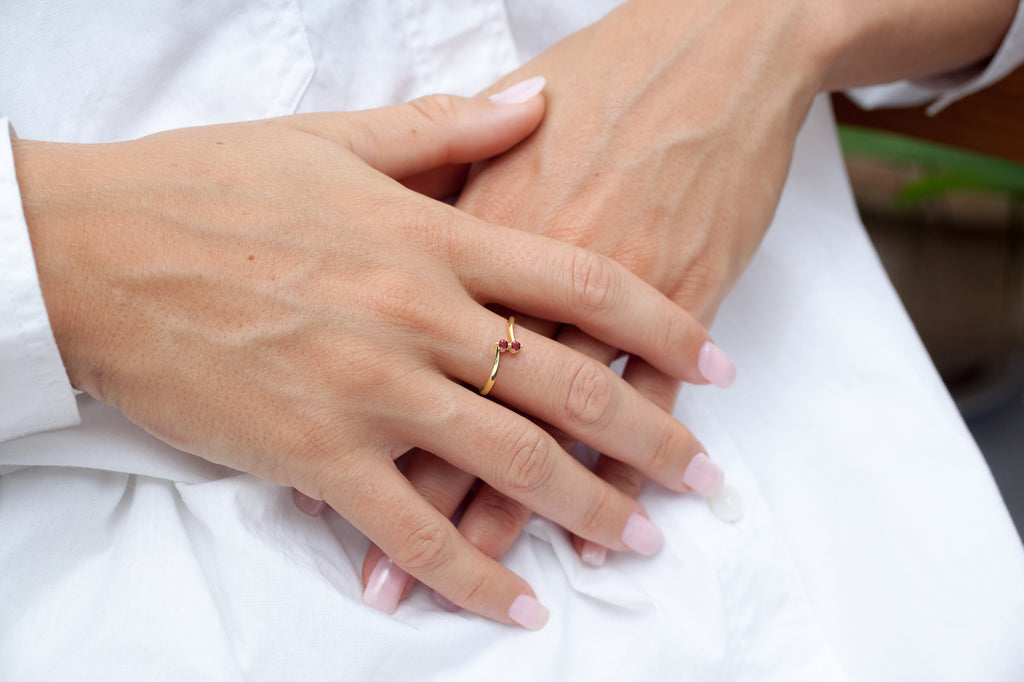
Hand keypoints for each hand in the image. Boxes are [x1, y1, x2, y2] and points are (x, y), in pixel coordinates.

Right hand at [18, 81, 719, 627]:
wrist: (95, 249)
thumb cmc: (212, 187)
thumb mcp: (336, 138)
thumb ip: (450, 128)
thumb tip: (536, 99)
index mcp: (433, 236)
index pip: (582, 283)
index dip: (662, 327)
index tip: (717, 365)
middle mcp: (419, 316)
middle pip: (565, 383)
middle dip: (650, 436)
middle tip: (704, 477)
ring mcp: (371, 391)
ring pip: (508, 461)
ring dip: (586, 509)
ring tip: (642, 539)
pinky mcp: (316, 454)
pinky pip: (412, 526)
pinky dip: (471, 573)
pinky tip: (518, 605)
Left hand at [359, 0, 833, 594]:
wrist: (714, 47)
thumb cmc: (602, 78)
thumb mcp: (492, 124)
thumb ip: (431, 183)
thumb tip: (377, 242)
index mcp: (467, 228)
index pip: (399, 350)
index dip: (360, 426)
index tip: (322, 492)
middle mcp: (524, 271)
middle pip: (465, 403)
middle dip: (422, 500)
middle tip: (385, 580)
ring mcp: (606, 289)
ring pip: (550, 421)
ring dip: (517, 511)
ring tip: (487, 582)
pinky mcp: (680, 294)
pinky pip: (642, 401)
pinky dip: (616, 473)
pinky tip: (595, 533)